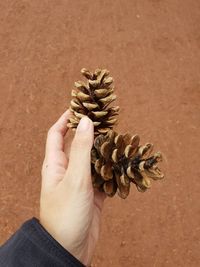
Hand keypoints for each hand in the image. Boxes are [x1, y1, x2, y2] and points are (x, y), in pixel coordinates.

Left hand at [40, 110, 105, 265]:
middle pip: (77, 144)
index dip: (66, 119)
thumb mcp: (75, 178)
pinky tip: (123, 165)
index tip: (79, 106)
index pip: (56, 134)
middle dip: (89, 132)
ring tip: (118, 139)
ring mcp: (80, 182)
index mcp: (55, 164)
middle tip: (106, 121)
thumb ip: (81, 149)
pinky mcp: (93, 194)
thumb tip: (86, 122)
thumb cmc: (66, 214)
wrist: (70, 249)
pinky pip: (103, 176)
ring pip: (92, 160)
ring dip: (104, 150)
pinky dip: (112, 170)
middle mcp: (67, 170)